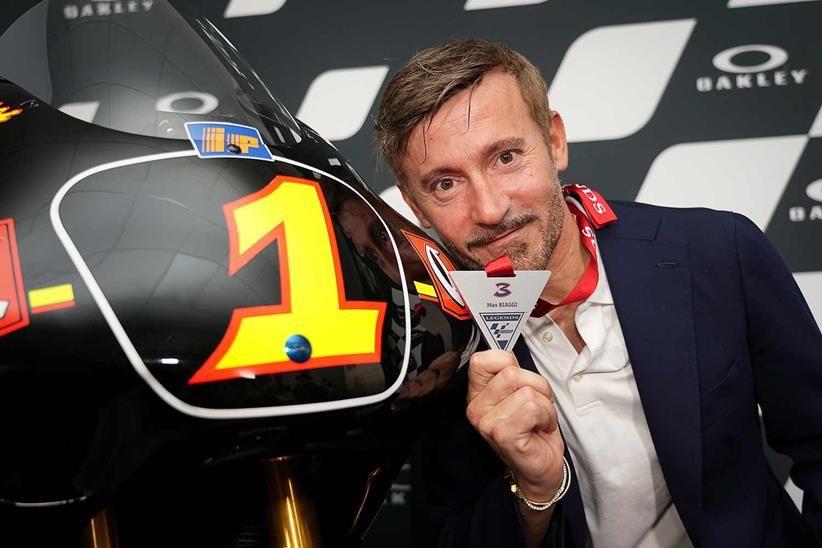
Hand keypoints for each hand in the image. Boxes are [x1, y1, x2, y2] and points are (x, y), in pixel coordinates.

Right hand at [466, 350, 564, 500]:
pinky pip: (532, 408)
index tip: (520, 382)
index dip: (508, 362)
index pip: (483, 359)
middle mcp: (476, 407)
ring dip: (544, 405)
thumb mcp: (518, 395)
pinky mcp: (502, 434)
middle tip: (537, 406)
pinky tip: (541, 428)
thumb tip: (511, 356)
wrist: (540, 468)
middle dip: (537, 386)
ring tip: (539, 419)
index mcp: (478, 394)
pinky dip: (546, 416)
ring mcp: (487, 422)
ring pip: (526, 391)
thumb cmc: (532, 430)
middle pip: (511, 372)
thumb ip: (512, 375)